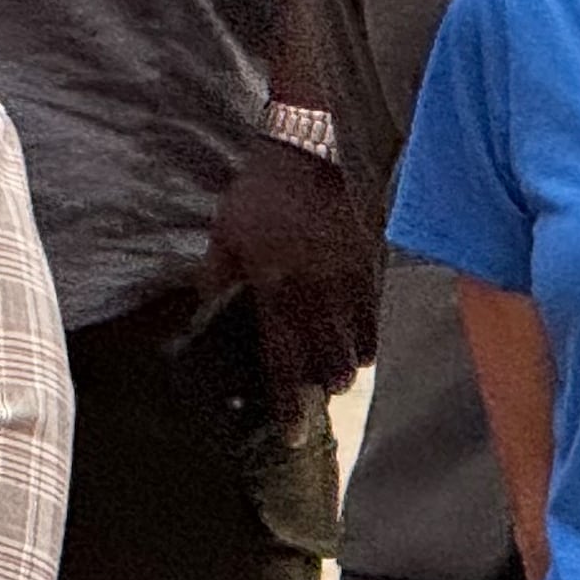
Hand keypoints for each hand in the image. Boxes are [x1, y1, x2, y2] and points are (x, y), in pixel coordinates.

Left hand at [197, 133, 376, 393]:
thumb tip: (203, 317)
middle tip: (319, 400)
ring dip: (348, 365)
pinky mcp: (372, 258)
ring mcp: (348, 273)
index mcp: (273, 285)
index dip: (286, 399)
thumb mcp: (225, 234)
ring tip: (340, 380)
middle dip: (322, 385)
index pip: (281, 356)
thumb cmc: (260, 193)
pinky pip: (376, 308)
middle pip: (325, 356)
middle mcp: (314, 287)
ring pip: (355, 339)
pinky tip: (367, 350)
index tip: (290, 432)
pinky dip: (371, 333)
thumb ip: (216, 278)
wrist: (309, 147)